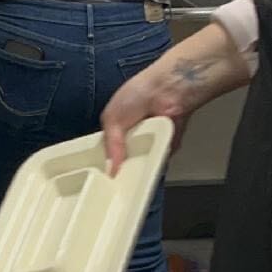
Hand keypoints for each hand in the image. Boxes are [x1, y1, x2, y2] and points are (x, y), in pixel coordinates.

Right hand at [101, 51, 200, 173]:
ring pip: (142, 162)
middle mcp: (134, 135)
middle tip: (120, 181)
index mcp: (116, 127)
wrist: (166, 90)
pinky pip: (160, 160)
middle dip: (123, 169)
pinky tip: (150, 168)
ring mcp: (151, 141)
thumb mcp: (112, 118)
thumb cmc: (136, 95)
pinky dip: (157, 163)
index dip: (106, 163)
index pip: (108, 151)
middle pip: (125, 160)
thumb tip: (112, 170)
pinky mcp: (168, 145)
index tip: (104, 179)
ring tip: (134, 177)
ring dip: (140, 167)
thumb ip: (111, 146)